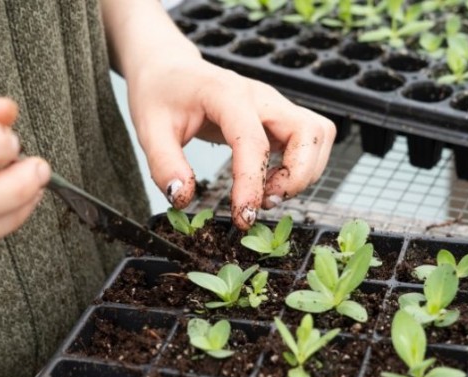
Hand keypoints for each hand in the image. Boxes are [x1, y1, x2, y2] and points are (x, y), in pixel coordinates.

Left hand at [127, 58, 334, 229]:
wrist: (169, 70)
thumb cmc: (160, 95)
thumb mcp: (149, 129)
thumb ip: (164, 165)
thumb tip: (183, 198)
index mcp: (227, 94)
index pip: (253, 141)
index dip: (252, 183)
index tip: (243, 216)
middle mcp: (260, 96)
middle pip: (309, 131)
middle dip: (298, 176)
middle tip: (266, 202)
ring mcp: (274, 105)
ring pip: (318, 135)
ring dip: (305, 172)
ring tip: (269, 194)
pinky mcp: (278, 117)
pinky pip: (310, 140)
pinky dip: (302, 166)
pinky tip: (270, 183)